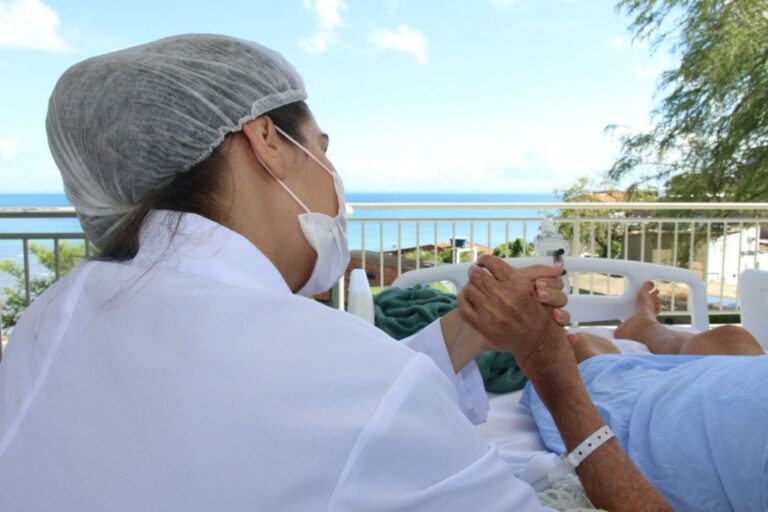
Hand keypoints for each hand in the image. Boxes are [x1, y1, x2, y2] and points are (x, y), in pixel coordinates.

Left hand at [457, 255, 568, 369]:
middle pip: (477, 274)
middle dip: (475, 271)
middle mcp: (504, 297)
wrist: (536, 340)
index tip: (482, 261)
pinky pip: (463, 306)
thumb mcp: (536, 287)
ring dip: (470, 285)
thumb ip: (532, 270)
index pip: (493, 263)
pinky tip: (468, 297)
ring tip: (473, 285)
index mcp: (518, 284)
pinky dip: (463, 298)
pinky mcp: (482, 325)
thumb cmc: (536, 311)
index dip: (485, 260)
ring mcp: (492, 312)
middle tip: (475, 271)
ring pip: (469, 288)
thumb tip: (525, 260)